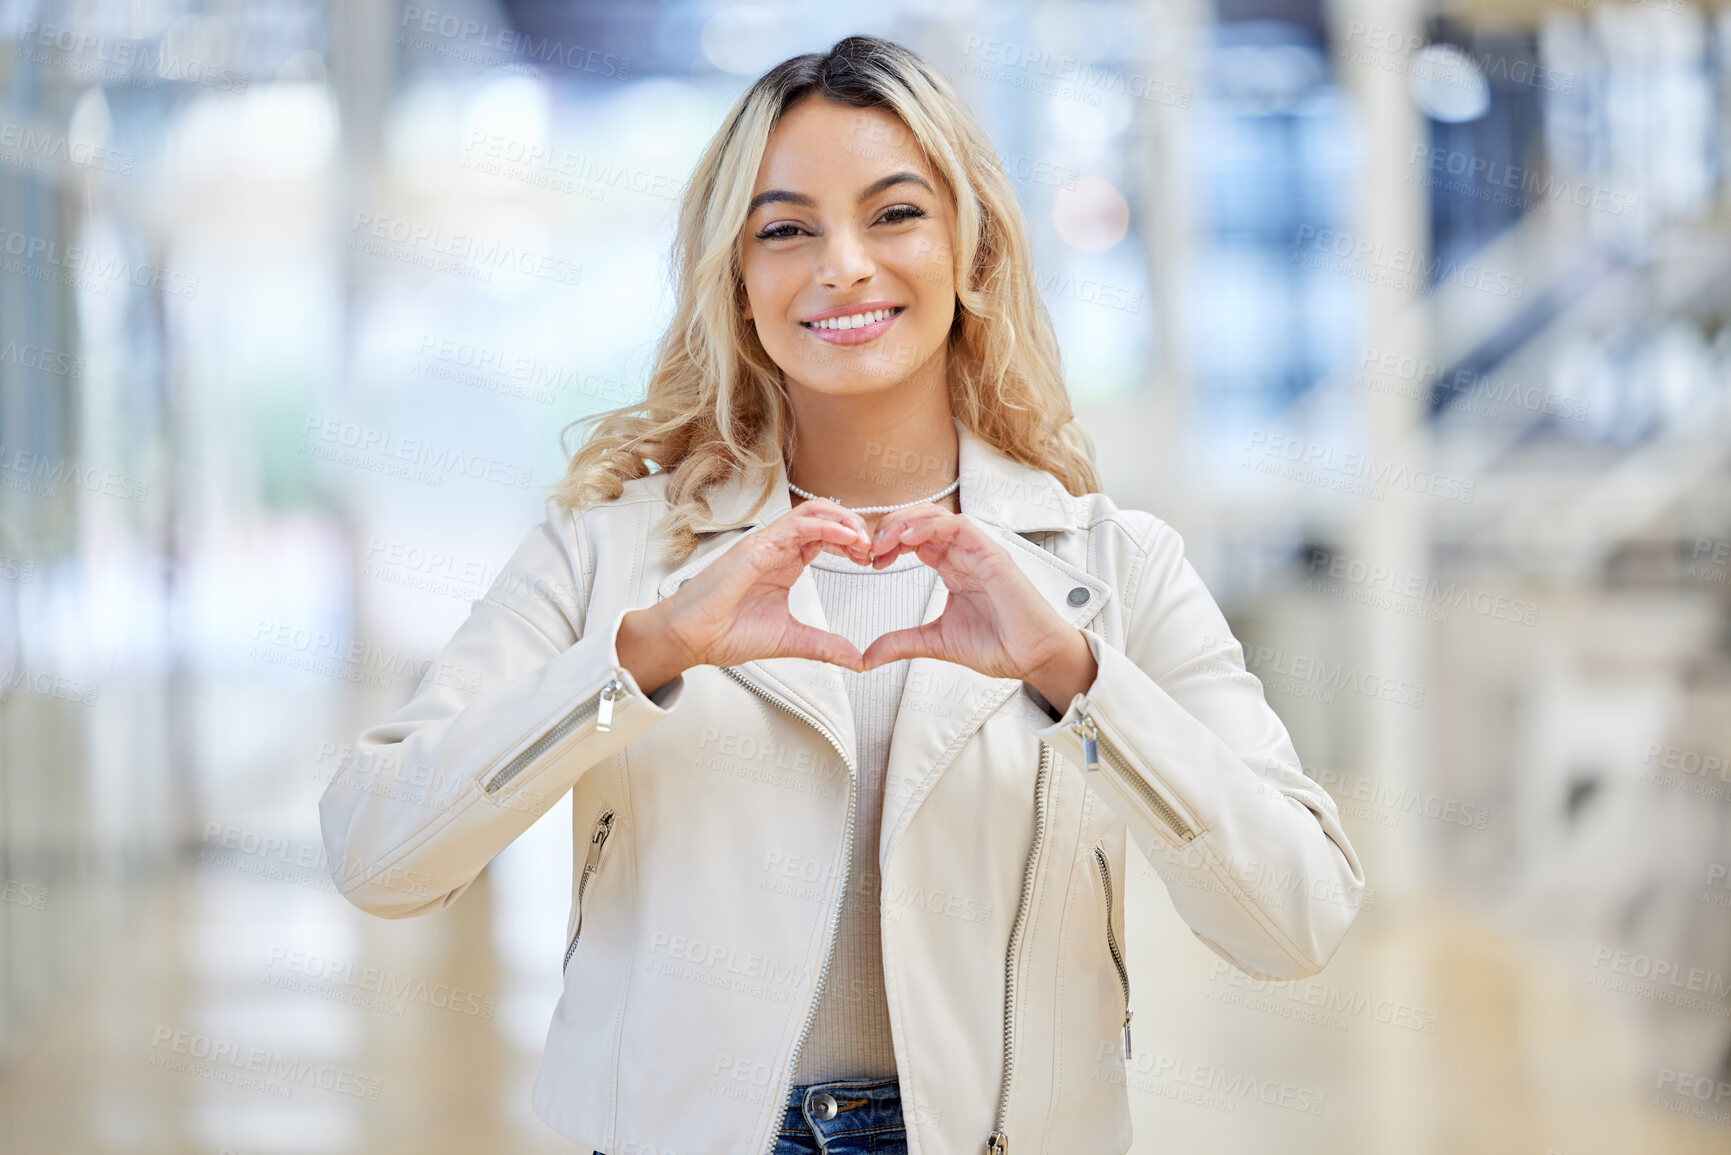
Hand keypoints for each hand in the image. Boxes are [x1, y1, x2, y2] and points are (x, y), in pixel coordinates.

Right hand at [640, 498, 874, 676]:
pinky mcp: (758, 545)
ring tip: (864, 541)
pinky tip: (847, 539)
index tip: (870, 560)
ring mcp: (767, 543)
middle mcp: (778, 547)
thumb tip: (856, 658)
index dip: (852, 543)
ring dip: (845, 522)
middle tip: (873, 549)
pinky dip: (827, 527)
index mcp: (785, 563)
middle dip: (855, 527)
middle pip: (825, 517)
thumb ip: (824, 646)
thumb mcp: (790, 639)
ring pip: (814, 512)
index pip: (826, 536)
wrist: (691, 638)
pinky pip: (798, 524)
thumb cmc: (725, 632)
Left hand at [857, 503, 1096, 702]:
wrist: (1033, 658)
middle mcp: (964, 554)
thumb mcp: (936, 642)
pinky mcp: (993, 555)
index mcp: (952, 567)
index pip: (914, 539)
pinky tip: (910, 538)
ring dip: (906, 522)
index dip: (888, 543)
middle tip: (870, 548)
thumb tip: (868, 655)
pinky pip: (961, 526)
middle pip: (921, 520)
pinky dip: (932, 526)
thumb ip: (902, 643)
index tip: (870, 561)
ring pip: (938, 516)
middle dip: (891, 527)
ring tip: (884, 541)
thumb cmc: (999, 644)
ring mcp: (978, 551)